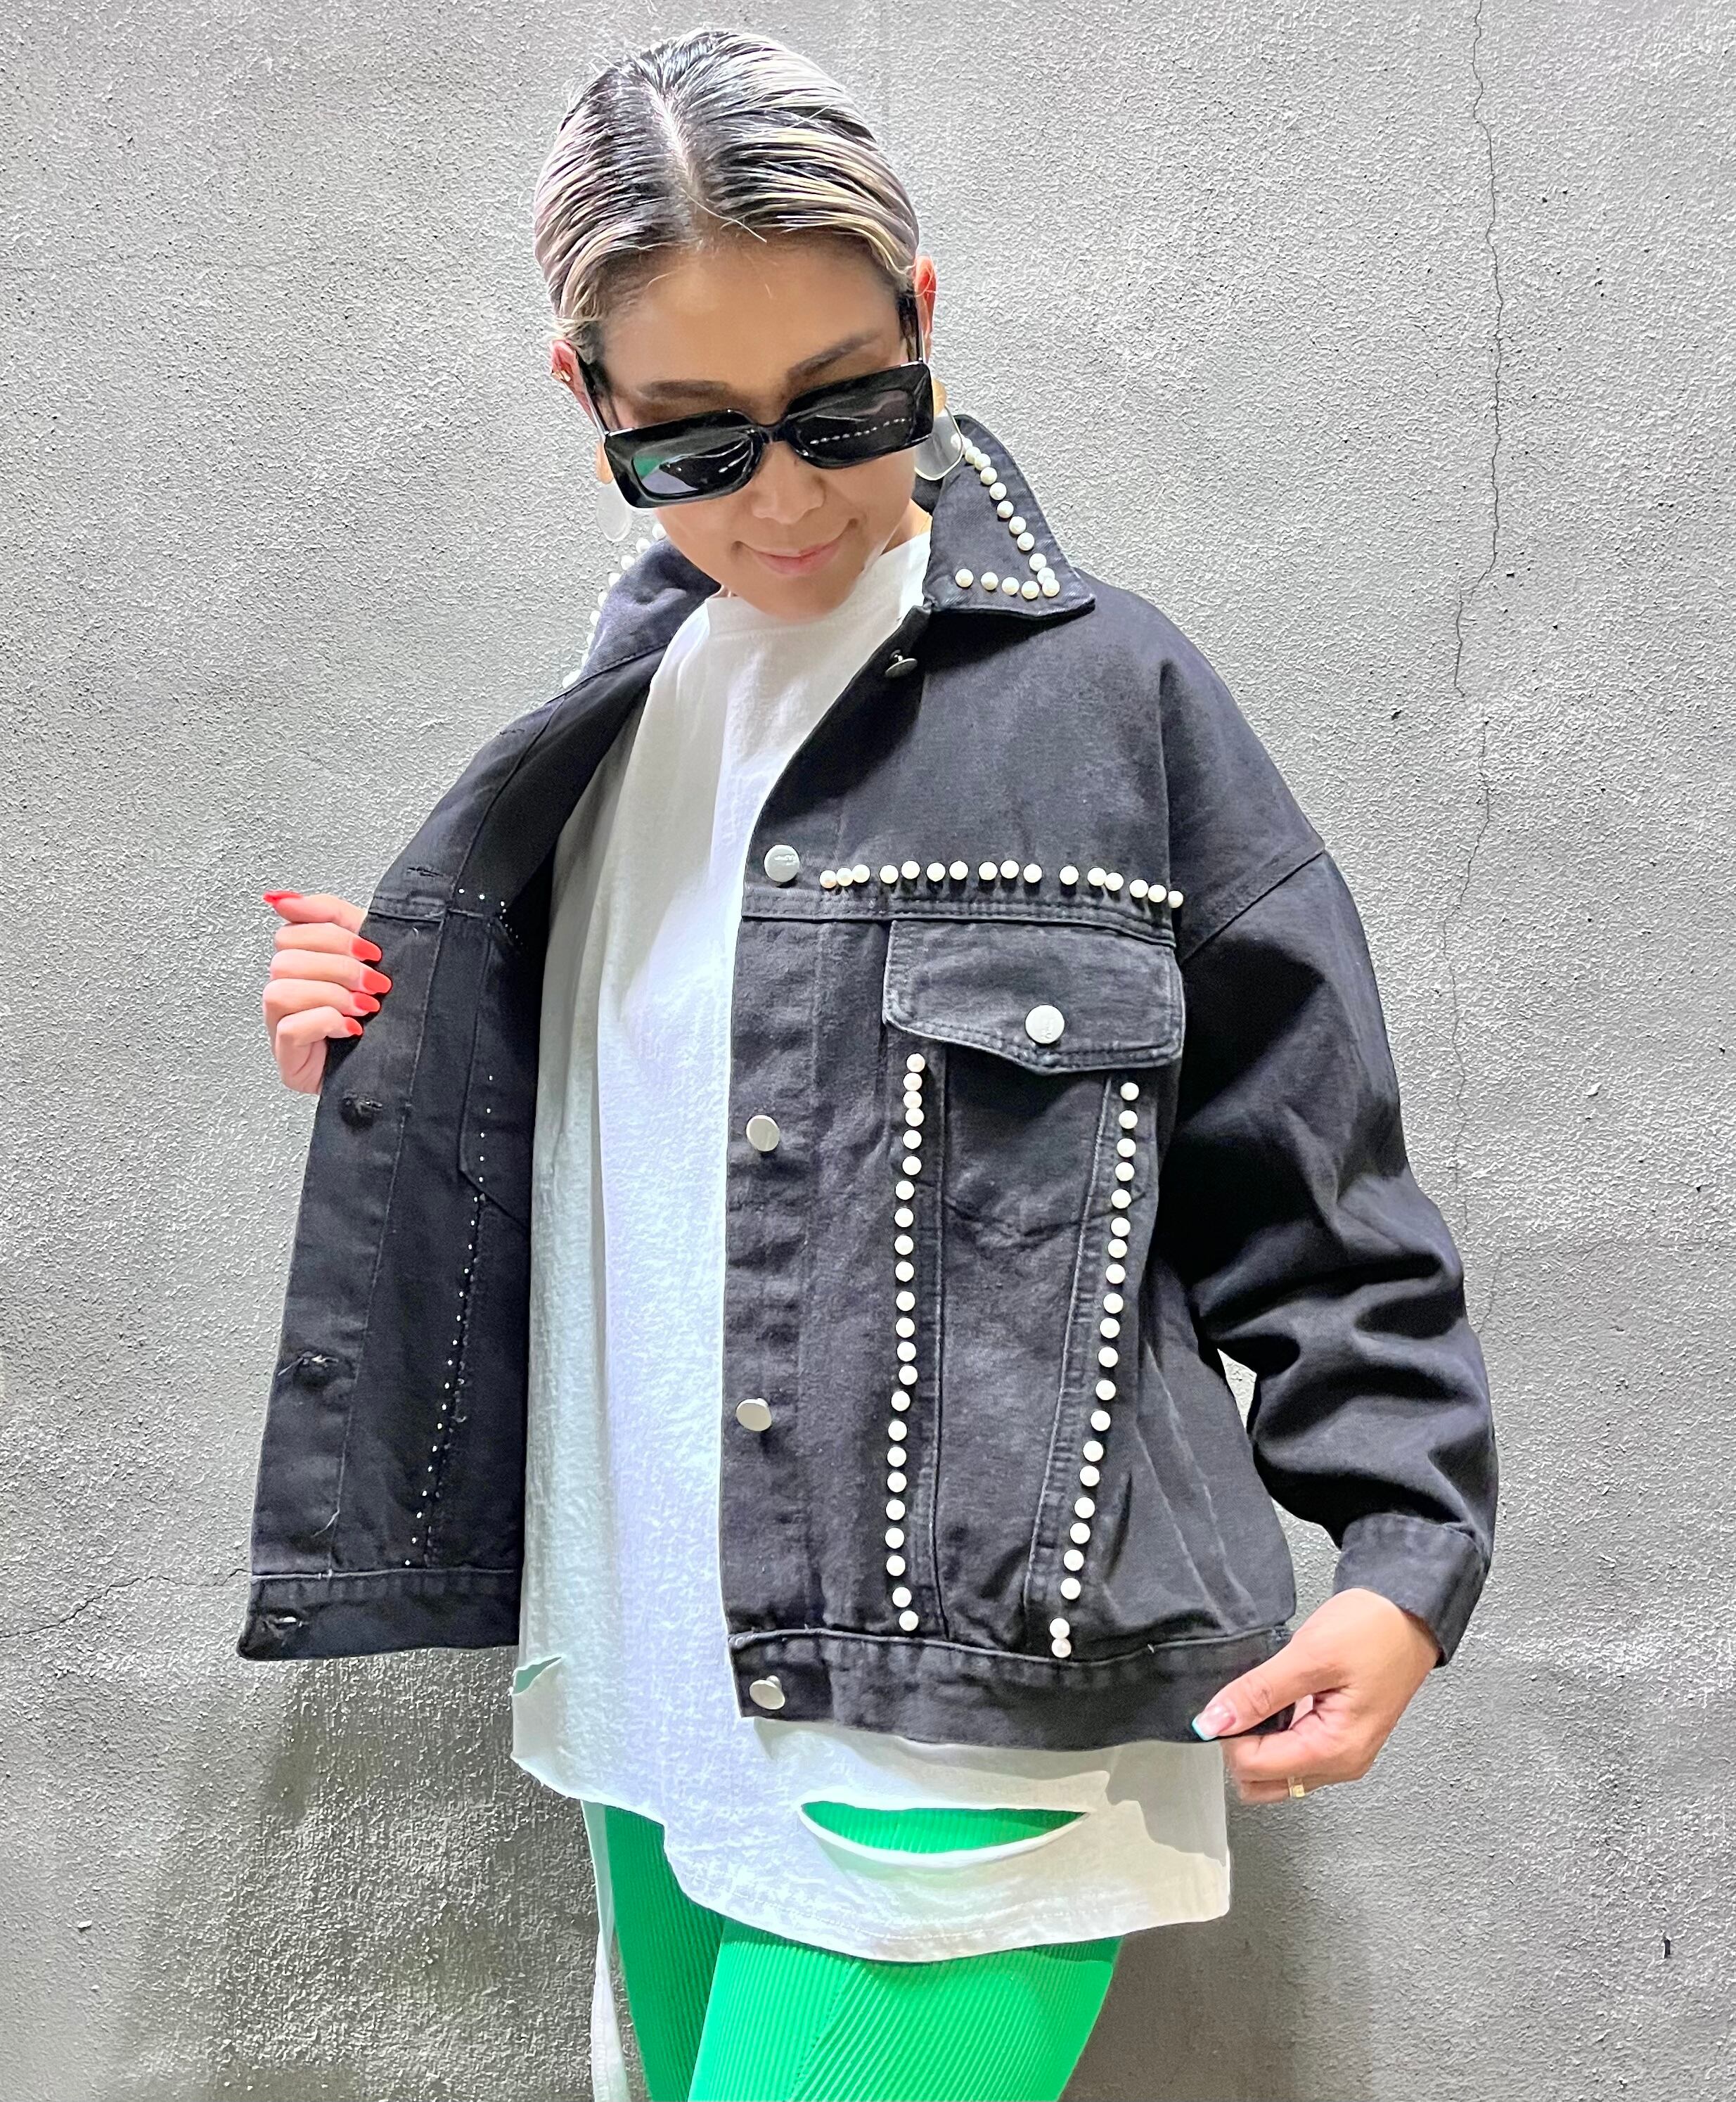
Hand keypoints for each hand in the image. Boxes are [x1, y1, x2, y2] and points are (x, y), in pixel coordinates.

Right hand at [260, 890, 388, 1094]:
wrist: (406, 1061)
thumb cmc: (388, 1010)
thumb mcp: (369, 952)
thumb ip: (331, 917)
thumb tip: (282, 898)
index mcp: (302, 963)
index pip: (291, 930)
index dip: (332, 935)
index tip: (370, 950)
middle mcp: (286, 992)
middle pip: (284, 959)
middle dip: (338, 967)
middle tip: (374, 982)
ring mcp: (281, 1027)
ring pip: (280, 991)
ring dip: (331, 995)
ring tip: (364, 1007)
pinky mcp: (288, 1060)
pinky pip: (289, 1028)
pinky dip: (325, 1021)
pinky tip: (351, 1028)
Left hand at [1190, 1587, 1442, 1804]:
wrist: (1410, 1613)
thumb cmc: (1375, 1630)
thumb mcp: (1310, 1654)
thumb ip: (1259, 1692)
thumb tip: (1215, 1721)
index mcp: (1336, 1751)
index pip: (1255, 1769)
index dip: (1231, 1734)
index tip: (1230, 1699)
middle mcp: (1342, 1763)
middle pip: (1262, 1782)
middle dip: (1241, 1746)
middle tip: (1245, 1699)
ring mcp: (1342, 1753)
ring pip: (1275, 1772)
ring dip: (1258, 1740)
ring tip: (1265, 1695)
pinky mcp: (1339, 1738)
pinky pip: (1292, 1752)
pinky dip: (1275, 1732)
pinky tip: (1278, 1699)